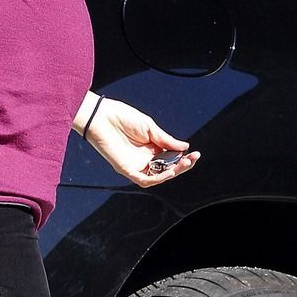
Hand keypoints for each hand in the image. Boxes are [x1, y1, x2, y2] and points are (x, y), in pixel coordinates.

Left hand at [84, 98, 199, 187]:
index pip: (171, 158)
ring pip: (158, 176)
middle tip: (193, 159)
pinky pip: (144, 180)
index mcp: (151, 147)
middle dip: (182, 165)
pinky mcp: (126, 169)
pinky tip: (169, 171)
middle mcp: (144, 158)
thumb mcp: (150, 128)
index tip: (195, 153)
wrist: (101, 116)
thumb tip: (185, 147)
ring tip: (185, 164)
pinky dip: (157, 178)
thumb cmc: (122, 117)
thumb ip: (166, 140)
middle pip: (167, 168)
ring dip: (173, 172)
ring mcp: (136, 165)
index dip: (183, 158)